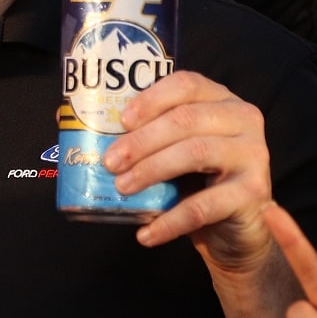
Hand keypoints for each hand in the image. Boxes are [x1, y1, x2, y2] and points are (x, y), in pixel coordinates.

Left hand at [103, 71, 270, 266]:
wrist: (233, 230)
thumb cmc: (191, 180)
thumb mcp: (165, 150)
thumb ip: (131, 131)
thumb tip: (61, 116)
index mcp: (219, 100)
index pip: (185, 84)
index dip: (150, 99)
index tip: (120, 121)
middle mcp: (242, 120)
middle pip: (185, 120)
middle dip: (140, 141)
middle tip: (109, 162)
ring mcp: (254, 155)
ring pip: (194, 154)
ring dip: (150, 171)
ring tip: (122, 188)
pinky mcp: (255, 193)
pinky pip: (206, 206)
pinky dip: (170, 221)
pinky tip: (146, 233)